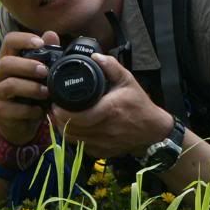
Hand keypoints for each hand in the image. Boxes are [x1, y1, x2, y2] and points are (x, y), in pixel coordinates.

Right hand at [0, 30, 58, 144]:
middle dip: (28, 66)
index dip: (24, 39)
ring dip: (31, 88)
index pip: (9, 41)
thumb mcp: (38, 74)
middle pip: (6, 63)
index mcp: (6, 58)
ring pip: (10, 85)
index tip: (40, 43)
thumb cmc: (29, 93)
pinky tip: (40, 110)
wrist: (19, 122)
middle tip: (45, 71)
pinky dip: (29, 109)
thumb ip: (45, 54)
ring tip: (46, 92)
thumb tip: (52, 35)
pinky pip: (13, 108)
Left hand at [49, 54, 172, 159]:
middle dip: (58, 119)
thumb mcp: (128, 81)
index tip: (56, 103)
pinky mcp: (102, 152)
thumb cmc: (139, 105)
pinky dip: (74, 138)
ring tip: (61, 118)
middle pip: (70, 129)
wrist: (153, 131)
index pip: (77, 117)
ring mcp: (102, 144)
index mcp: (109, 110)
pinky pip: (81, 147)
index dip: (62, 112)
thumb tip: (95, 56)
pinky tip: (74, 128)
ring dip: (63, 129)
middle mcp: (104, 129)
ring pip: (73, 140)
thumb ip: (112, 67)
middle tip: (56, 109)